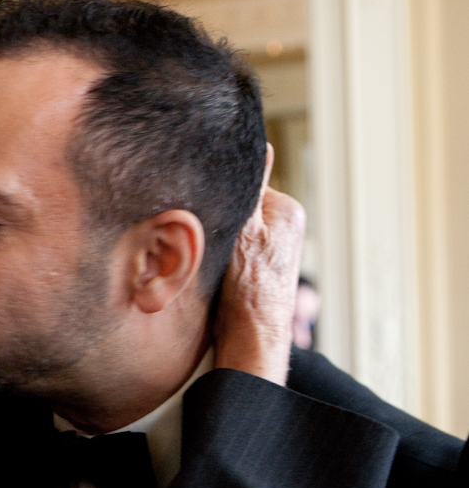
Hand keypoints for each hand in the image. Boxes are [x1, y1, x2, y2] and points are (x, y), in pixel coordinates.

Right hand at [214, 145, 305, 384]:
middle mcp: (280, 229)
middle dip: (216, 214)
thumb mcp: (246, 231)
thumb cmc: (250, 290)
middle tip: (200, 230)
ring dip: (211, 237)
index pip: (244, 182)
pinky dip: (212, 254)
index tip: (203, 205)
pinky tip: (206, 267)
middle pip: (235, 205)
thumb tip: (259, 146)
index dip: (219, 192)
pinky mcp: (248, 269)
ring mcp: (264, 250)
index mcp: (286, 212)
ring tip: (204, 252)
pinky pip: (224, 248)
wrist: (249, 340)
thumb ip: (250, 190)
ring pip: (227, 228)